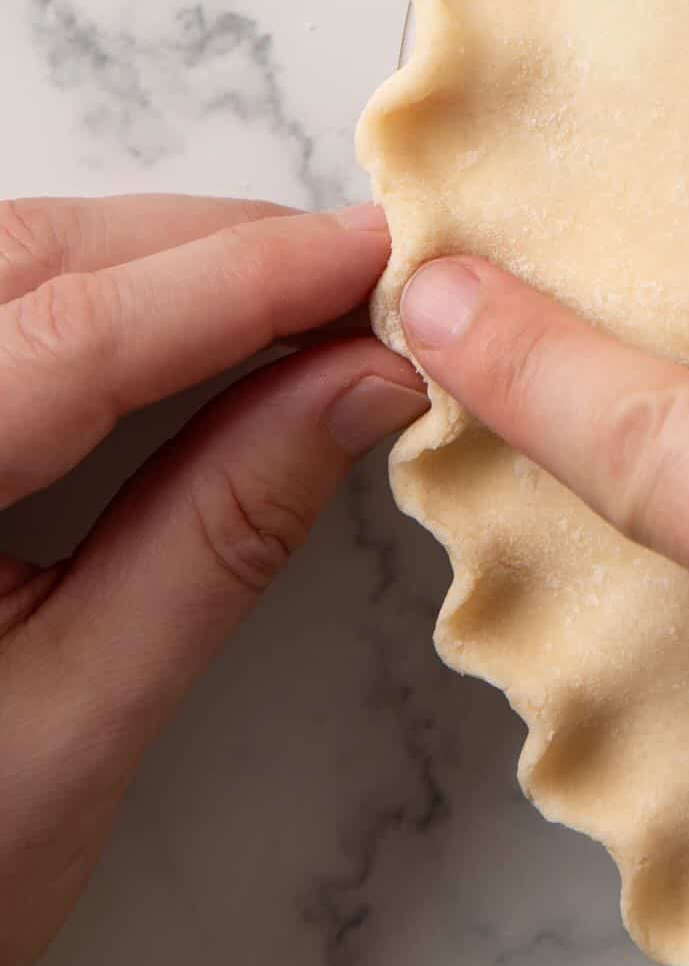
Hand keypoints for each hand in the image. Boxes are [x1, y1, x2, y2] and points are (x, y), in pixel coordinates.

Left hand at [0, 195, 424, 965]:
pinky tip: (202, 309)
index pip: (76, 336)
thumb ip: (222, 534)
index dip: (246, 280)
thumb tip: (362, 387)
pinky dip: (118, 286)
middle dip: (221, 250)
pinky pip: (9, 297)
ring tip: (308, 290)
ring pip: (25, 256)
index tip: (375, 256)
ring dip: (174, 256)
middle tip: (368, 275)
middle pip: (45, 264)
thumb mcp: (82, 715)